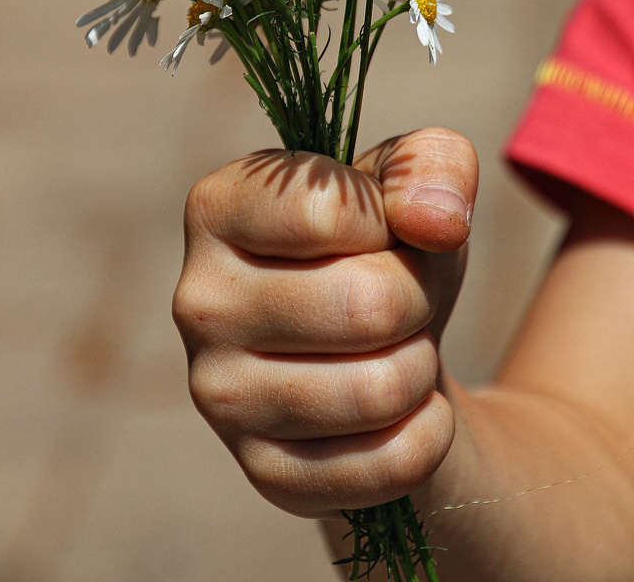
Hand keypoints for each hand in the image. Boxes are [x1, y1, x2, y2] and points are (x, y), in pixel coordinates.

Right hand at [173, 128, 477, 517]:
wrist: (378, 348)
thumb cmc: (386, 246)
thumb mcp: (413, 182)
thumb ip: (431, 165)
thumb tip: (437, 221)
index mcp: (216, 208)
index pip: (327, 211)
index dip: (390, 221)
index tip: (382, 229)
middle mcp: (198, 301)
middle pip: (368, 305)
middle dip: (419, 298)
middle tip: (404, 298)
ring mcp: (220, 394)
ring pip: (381, 389)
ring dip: (422, 365)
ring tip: (397, 347)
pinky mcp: (262, 471)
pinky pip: (390, 462)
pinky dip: (427, 433)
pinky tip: (399, 409)